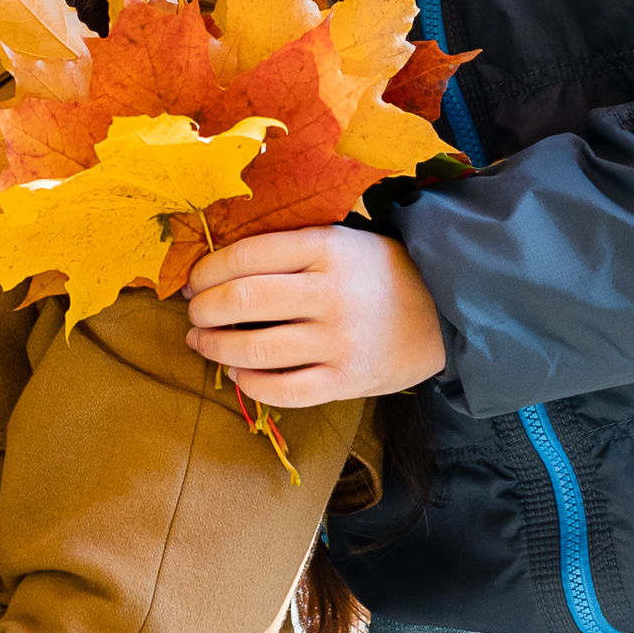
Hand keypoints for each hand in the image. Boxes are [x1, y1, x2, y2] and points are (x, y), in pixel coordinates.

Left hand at [185, 226, 446, 407]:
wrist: (442, 312)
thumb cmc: (375, 273)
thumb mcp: (339, 242)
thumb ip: (287, 250)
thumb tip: (213, 270)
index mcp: (326, 247)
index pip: (244, 256)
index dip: (205, 271)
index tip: (191, 282)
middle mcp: (331, 293)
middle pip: (241, 301)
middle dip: (202, 310)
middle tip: (194, 314)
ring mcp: (339, 340)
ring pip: (255, 350)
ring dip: (215, 348)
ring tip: (203, 343)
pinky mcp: (346, 380)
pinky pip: (284, 390)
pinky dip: (251, 385)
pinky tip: (239, 375)